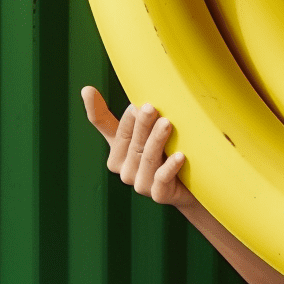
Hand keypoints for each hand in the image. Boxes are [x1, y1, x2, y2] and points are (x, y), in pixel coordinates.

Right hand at [81, 86, 192, 209]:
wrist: (194, 186)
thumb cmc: (171, 153)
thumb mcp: (156, 132)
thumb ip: (144, 115)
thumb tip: (140, 88)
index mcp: (119, 148)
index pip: (105, 126)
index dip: (95, 109)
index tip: (88, 90)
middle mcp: (125, 167)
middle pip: (130, 141)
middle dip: (140, 124)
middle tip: (150, 107)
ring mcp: (140, 183)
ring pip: (146, 158)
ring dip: (156, 140)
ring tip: (167, 124)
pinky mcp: (158, 195)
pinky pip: (161, 179)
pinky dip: (170, 166)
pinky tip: (181, 156)